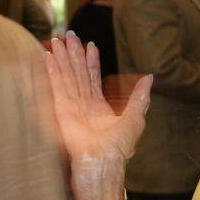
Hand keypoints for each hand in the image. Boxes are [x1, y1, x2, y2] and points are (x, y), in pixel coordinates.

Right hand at [45, 32, 151, 199]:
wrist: (102, 165)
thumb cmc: (119, 149)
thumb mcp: (134, 119)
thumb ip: (139, 97)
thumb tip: (149, 77)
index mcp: (98, 108)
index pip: (92, 79)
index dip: (91, 61)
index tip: (90, 44)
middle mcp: (82, 106)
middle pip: (77, 74)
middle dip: (73, 54)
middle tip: (68, 34)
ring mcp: (70, 108)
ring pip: (66, 76)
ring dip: (62, 58)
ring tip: (57, 39)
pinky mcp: (61, 111)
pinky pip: (56, 87)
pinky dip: (52, 71)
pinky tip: (49, 57)